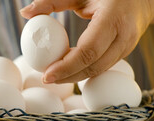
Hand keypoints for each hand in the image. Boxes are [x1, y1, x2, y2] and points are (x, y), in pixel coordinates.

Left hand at [20, 0, 153, 83]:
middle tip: (46, 78)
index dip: (67, 66)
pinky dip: (85, 70)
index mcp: (113, 17)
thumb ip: (53, 1)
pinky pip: (103, 66)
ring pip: (99, 70)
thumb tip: (25, 14)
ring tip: (55, 75)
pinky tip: (70, 70)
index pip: (89, 50)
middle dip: (68, 76)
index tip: (46, 74)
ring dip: (76, 76)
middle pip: (93, 66)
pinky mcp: (125, 52)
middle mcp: (124, 35)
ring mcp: (128, 46)